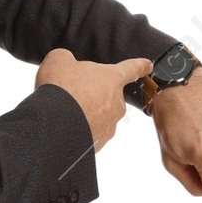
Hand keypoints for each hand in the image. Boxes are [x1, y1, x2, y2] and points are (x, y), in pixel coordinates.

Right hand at [34, 49, 152, 152]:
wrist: (53, 124)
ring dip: (87, 112)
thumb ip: (69, 60)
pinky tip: (66, 125)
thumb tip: (68, 66)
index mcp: (112, 78)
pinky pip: (92, 132)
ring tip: (66, 111)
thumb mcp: (60, 60)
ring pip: (100, 115)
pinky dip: (81, 129)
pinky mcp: (100, 142)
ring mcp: (109, 125)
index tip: (148, 65)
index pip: (131, 68)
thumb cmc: (60, 88)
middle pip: (109, 94)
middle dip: (94, 93)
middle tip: (73, 92)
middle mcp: (116, 103)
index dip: (140, 66)